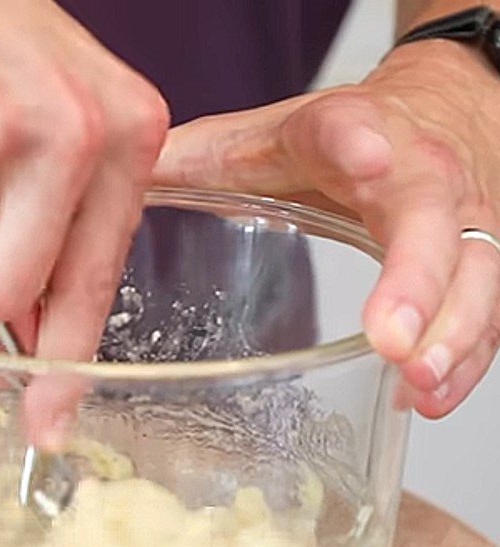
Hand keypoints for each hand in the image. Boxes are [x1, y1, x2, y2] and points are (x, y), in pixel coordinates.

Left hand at [154, 40, 499, 416]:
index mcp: (344, 133)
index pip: (348, 129)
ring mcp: (457, 220)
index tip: (362, 157)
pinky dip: (465, 359)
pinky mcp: (477, 263)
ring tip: (420, 385)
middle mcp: (413, 173)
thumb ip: (196, 157)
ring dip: (453, 335)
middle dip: (417, 280)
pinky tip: (430, 397)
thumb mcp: (264, 138)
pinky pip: (486, 314)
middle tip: (393, 339)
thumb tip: (118, 182)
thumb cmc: (341, 135)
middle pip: (430, 219)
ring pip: (476, 274)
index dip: (356, 142)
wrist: (434, 114)